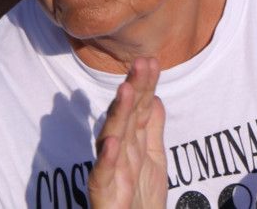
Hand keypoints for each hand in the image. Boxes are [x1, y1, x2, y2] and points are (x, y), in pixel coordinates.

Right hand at [88, 59, 166, 208]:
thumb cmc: (140, 200)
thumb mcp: (153, 160)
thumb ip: (151, 130)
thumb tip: (154, 96)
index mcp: (131, 145)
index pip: (139, 110)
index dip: (145, 86)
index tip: (151, 61)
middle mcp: (118, 155)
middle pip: (125, 118)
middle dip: (132, 90)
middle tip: (140, 63)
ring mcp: (110, 174)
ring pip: (111, 140)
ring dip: (117, 115)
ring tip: (125, 90)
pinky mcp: (104, 196)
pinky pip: (102, 177)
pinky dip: (106, 160)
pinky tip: (111, 143)